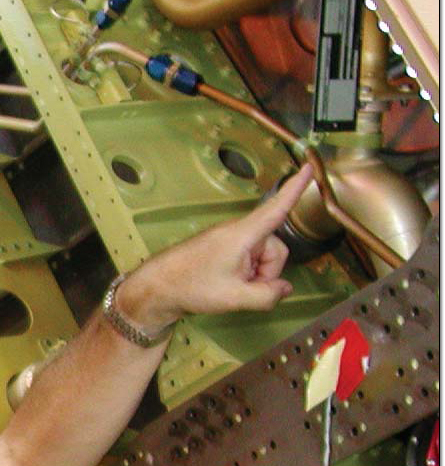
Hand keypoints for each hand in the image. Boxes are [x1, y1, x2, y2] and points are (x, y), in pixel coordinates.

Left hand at [119, 167, 310, 329]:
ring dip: (255, 274)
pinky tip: (227, 283)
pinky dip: (245, 272)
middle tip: (243, 287)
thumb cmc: (189, 287)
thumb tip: (285, 289)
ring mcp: (231, 238)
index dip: (296, 188)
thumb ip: (267, 295)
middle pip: (275, 248)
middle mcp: (239, 231)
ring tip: (231, 285)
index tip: (309, 168)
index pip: (277, 208)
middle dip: (267, 271)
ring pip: (263, 256)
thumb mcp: (233, 297)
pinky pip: (249, 258)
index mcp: (243, 234)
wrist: (157, 288)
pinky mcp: (225, 246)